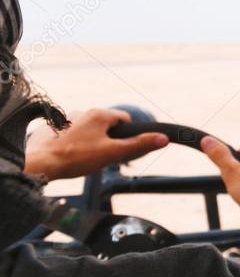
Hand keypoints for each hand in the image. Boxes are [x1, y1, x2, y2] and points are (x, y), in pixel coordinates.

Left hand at [24, 108, 168, 180]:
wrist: (40, 163)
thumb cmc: (76, 158)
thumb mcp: (113, 153)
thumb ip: (139, 145)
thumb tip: (163, 138)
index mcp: (99, 115)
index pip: (124, 119)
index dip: (128, 134)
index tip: (122, 148)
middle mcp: (82, 112)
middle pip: (104, 124)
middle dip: (107, 138)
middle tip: (104, 156)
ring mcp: (64, 119)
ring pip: (85, 129)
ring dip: (89, 140)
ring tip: (84, 158)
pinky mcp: (50, 128)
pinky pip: (67, 133)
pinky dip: (70, 142)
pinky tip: (68, 156)